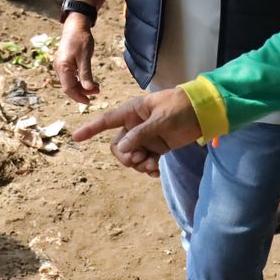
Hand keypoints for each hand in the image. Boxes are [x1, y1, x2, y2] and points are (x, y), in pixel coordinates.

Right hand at [54, 15, 99, 104]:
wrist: (75, 25)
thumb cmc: (81, 39)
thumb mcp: (85, 57)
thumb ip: (86, 74)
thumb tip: (89, 90)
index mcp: (63, 67)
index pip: (68, 88)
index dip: (78, 97)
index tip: (89, 102)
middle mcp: (59, 68)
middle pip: (69, 87)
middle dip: (82, 92)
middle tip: (97, 92)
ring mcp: (61, 65)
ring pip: (70, 82)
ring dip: (82, 86)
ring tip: (96, 87)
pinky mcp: (64, 63)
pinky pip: (70, 76)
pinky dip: (80, 80)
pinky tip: (89, 80)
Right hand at [72, 88, 201, 175]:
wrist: (203, 113)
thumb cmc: (181, 108)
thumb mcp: (161, 120)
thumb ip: (141, 134)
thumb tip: (122, 149)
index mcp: (133, 111)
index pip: (107, 120)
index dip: (91, 129)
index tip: (76, 138)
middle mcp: (135, 125)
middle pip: (117, 146)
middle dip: (125, 157)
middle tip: (139, 160)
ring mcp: (146, 137)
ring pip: (130, 156)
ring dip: (137, 164)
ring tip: (152, 167)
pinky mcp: (157, 147)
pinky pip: (144, 161)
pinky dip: (147, 168)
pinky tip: (155, 171)